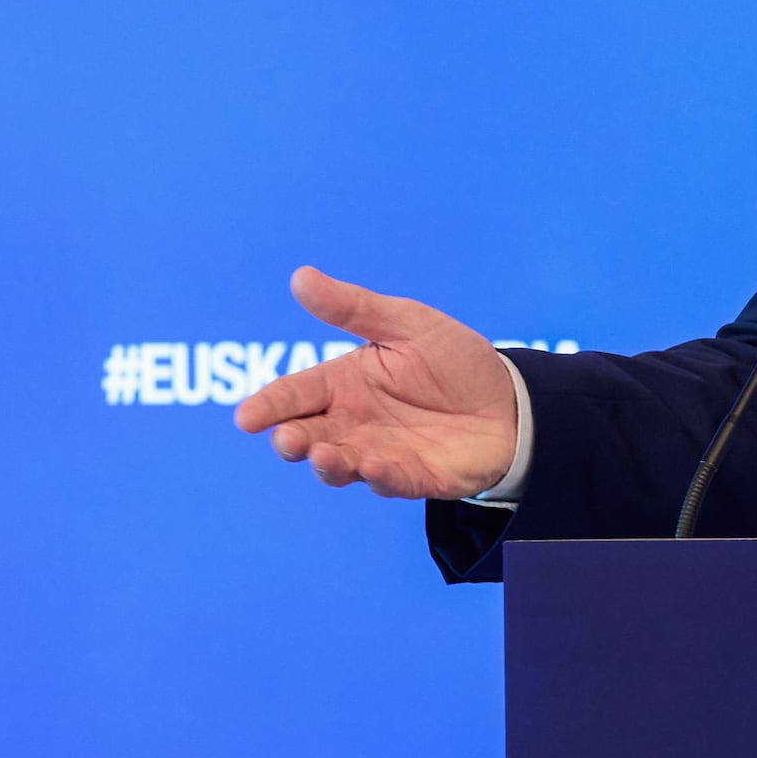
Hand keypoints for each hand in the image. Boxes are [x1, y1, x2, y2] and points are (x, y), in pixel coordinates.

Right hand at [229, 268, 521, 498]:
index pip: (295, 395)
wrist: (510, 401)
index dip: (269, 406)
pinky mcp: (413, 476)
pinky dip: (380, 475)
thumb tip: (300, 277)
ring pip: (340, 465)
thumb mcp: (406, 323)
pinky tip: (375, 465)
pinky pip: (390, 480)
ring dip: (328, 464)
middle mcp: (352, 423)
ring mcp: (379, 453)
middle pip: (308, 436)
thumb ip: (354, 308)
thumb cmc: (452, 361)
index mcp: (343, 383)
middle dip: (292, 440)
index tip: (246, 418)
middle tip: (287, 440)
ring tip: (323, 457)